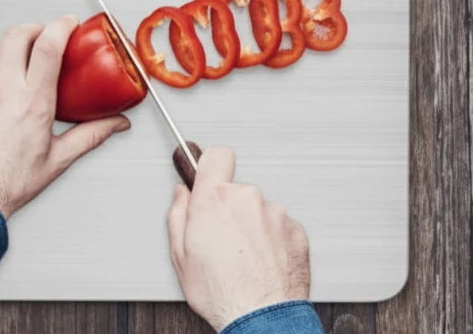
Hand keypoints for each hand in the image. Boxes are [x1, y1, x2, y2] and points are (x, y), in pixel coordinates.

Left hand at [0, 15, 131, 218]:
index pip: (48, 46)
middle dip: (35, 28)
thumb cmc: (7, 182)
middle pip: (18, 35)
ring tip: (22, 55)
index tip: (69, 24)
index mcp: (32, 103)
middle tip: (45, 36)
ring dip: (12, 43)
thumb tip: (115, 124)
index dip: (61, 26)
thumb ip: (91, 135)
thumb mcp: (58, 159)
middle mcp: (2, 91)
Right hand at [167, 147, 309, 330]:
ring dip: (252, 226)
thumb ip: (177, 214)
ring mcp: (275, 214)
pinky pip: (279, 226)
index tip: (210, 174)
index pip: (217, 156)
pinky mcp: (296, 230)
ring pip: (259, 210)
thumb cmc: (221, 292)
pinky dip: (272, 240)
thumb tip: (181, 196)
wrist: (260, 317)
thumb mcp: (180, 255)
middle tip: (221, 238)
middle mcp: (247, 199)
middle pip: (237, 190)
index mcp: (215, 200)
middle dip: (229, 208)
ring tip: (244, 257)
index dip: (211, 165)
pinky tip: (261, 262)